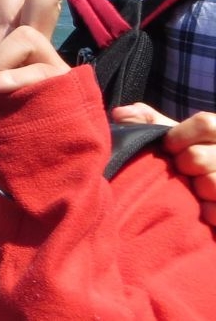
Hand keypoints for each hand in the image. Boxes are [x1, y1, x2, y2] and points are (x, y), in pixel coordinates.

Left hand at [113, 103, 215, 224]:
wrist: (208, 189)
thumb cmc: (188, 157)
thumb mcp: (174, 136)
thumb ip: (149, 121)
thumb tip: (120, 114)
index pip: (205, 123)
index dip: (179, 137)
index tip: (168, 147)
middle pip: (198, 157)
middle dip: (182, 165)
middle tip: (182, 170)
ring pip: (210, 183)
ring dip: (196, 189)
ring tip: (195, 188)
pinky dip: (206, 211)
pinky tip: (202, 207)